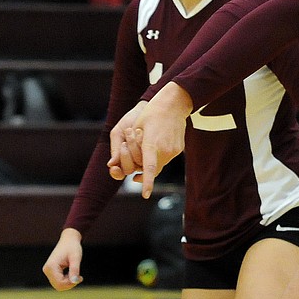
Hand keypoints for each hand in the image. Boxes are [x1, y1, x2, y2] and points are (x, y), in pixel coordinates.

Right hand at [42, 228, 83, 289]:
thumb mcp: (76, 258)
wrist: (68, 240)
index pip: (60, 283)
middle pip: (58, 286)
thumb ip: (75, 270)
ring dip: (68, 282)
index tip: (80, 277)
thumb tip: (74, 281)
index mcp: (51, 266)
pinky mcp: (50, 271)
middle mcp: (47, 270)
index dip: (71, 283)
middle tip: (79, 277)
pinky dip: (66, 280)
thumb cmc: (73, 247)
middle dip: (69, 284)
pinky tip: (71, 273)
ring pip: (58, 285)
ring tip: (75, 273)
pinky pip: (58, 282)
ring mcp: (47, 271)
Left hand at [109, 83, 191, 197]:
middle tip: (138, 144)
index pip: (149, 168)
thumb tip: (120, 163)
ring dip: (151, 159)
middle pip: (151, 168)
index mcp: (152, 144)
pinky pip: (165, 158)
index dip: (147, 182)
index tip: (146, 195)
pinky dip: (159, 154)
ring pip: (158, 164)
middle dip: (142, 164)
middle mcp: (165, 150)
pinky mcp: (178, 150)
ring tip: (150, 139)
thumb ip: (130, 148)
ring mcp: (173, 151)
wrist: (174, 104)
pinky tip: (159, 139)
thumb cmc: (152, 113)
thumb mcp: (136, 126)